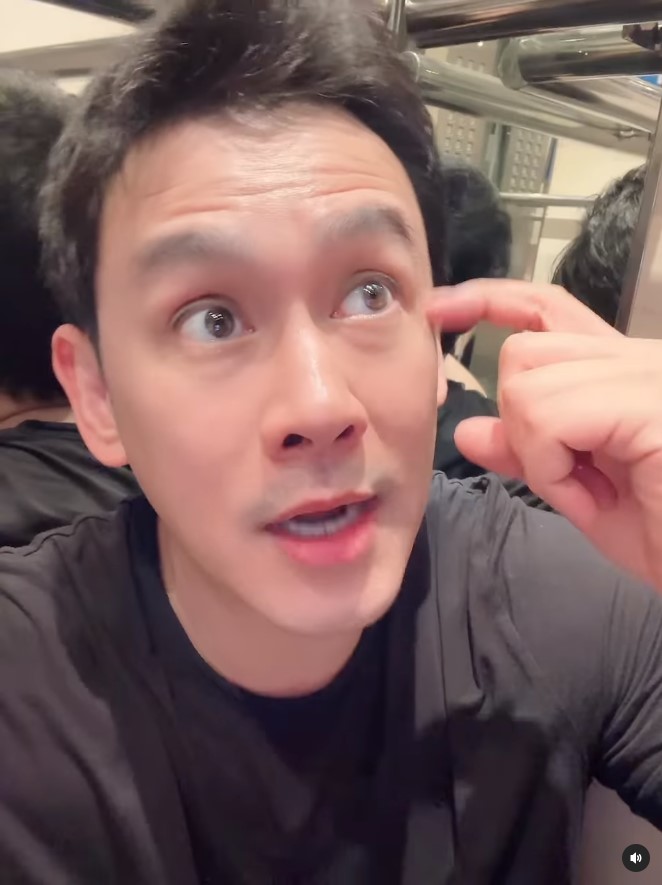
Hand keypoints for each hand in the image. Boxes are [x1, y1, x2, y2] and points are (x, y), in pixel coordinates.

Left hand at [427, 279, 661, 589]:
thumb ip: (526, 452)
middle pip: (523, 351)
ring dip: (538, 452)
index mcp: (620, 369)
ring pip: (528, 380)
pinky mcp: (650, 402)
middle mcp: (638, 357)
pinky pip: (550, 416)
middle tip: (566, 474)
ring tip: (588, 489)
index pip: (547, 308)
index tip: (440, 310)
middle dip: (518, 421)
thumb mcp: (577, 491)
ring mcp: (648, 372)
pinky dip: (550, 465)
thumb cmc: (661, 534)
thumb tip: (468, 428)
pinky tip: (590, 494)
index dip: (490, 300)